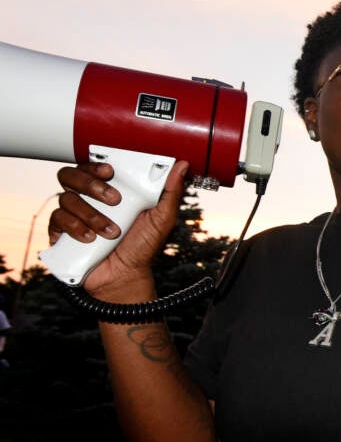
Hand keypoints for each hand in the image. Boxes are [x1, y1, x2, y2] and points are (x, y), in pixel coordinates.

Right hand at [48, 160, 188, 298]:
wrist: (126, 276)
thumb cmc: (144, 246)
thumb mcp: (163, 218)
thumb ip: (171, 192)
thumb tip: (182, 165)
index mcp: (109, 190)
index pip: (92, 166)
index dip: (96, 164)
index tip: (110, 171)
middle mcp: (88, 199)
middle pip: (71, 175)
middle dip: (91, 185)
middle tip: (114, 200)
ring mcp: (73, 215)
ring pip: (66, 198)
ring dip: (91, 214)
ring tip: (111, 232)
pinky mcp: (62, 232)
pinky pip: (56, 220)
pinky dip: (74, 228)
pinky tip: (90, 239)